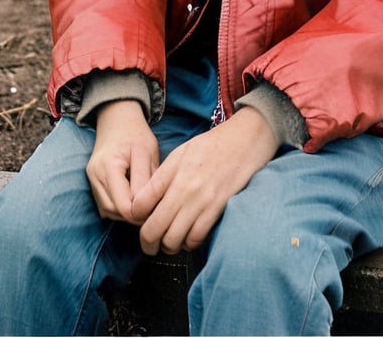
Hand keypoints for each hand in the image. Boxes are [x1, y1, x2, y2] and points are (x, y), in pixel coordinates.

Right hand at [87, 100, 158, 223]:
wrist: (117, 119)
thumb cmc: (136, 134)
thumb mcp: (147, 152)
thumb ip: (145, 181)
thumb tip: (145, 209)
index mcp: (109, 166)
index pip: (123, 206)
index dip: (141, 211)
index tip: (156, 205)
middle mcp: (95, 176)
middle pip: (114, 211)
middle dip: (135, 214)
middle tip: (153, 205)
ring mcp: (92, 180)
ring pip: (109, 211)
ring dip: (127, 212)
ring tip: (144, 200)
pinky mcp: (93, 183)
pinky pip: (105, 205)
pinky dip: (119, 207)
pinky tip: (132, 197)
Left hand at [131, 106, 278, 254]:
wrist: (247, 137)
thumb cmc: (214, 144)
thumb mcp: (182, 152)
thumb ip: (163, 176)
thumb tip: (146, 201)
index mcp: (172, 172)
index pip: (140, 205)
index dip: (135, 218)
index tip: (140, 221)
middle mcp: (184, 188)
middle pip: (153, 229)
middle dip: (147, 243)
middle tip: (150, 245)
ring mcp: (202, 200)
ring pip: (173, 240)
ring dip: (169, 246)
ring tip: (171, 242)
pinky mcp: (219, 208)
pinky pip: (196, 238)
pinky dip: (190, 243)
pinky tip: (190, 237)